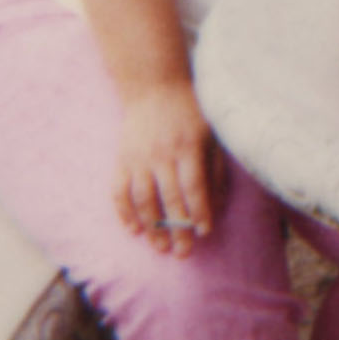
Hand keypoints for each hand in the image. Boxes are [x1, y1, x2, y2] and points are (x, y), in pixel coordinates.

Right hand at [114, 79, 221, 255]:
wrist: (154, 86)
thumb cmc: (189, 112)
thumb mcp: (211, 134)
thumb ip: (215, 168)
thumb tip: (219, 205)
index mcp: (188, 146)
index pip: (193, 187)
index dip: (198, 211)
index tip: (204, 231)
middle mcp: (162, 154)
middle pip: (170, 199)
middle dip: (177, 229)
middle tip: (183, 252)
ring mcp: (139, 158)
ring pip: (144, 200)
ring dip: (152, 227)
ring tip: (161, 247)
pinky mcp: (122, 160)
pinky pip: (119, 192)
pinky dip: (124, 213)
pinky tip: (134, 230)